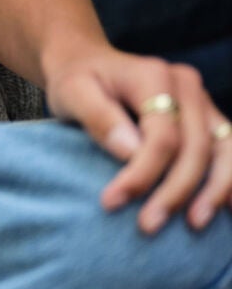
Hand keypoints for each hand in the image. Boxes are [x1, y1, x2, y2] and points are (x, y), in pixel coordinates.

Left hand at [45, 44, 231, 233]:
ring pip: (224, 149)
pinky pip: (228, 148)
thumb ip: (98, 117)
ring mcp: (201, 100)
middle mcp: (186, 85)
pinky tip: (226, 207)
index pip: (161, 135)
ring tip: (194, 224)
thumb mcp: (72, 92)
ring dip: (214, 190)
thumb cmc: (78, 80)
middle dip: (174, 191)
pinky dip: (229, 178)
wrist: (88, 62)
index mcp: (153, 75)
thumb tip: (130, 151)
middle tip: (147, 225)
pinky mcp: (207, 116)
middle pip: (195, 146)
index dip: (142, 173)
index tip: (112, 202)